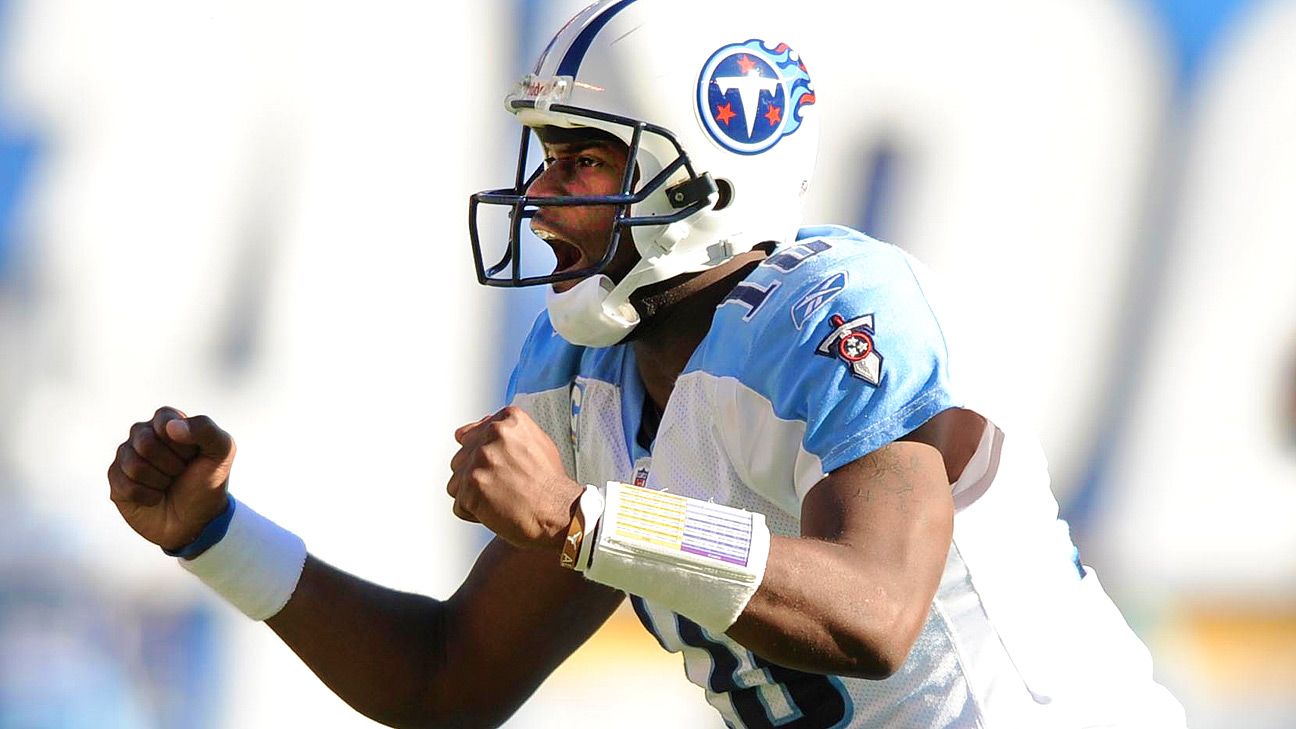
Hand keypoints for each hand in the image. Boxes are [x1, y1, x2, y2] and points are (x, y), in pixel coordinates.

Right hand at [107, 407, 235, 551]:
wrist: (197, 521)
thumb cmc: (208, 482)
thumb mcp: (222, 452)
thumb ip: (205, 429)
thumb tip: (171, 426)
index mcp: (168, 422)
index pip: (164, 420)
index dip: (182, 443)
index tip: (192, 455)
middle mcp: (143, 435)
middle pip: (145, 442)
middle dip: (171, 464)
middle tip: (180, 472)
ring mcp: (126, 457)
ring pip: (133, 465)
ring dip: (160, 481)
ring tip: (169, 484)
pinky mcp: (116, 480)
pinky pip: (125, 486)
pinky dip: (148, 496)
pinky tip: (156, 497)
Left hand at [448, 406, 581, 550]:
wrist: (560, 512)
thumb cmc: (550, 483)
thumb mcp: (536, 441)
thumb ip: (504, 432)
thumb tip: (469, 430)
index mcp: (507, 419)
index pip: (469, 436)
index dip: (484, 460)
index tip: (502, 470)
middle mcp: (491, 434)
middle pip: (461, 459)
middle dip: (477, 476)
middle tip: (504, 487)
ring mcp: (480, 460)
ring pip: (456, 482)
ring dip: (473, 495)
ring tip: (501, 499)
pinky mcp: (472, 486)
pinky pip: (459, 505)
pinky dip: (474, 514)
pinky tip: (497, 511)